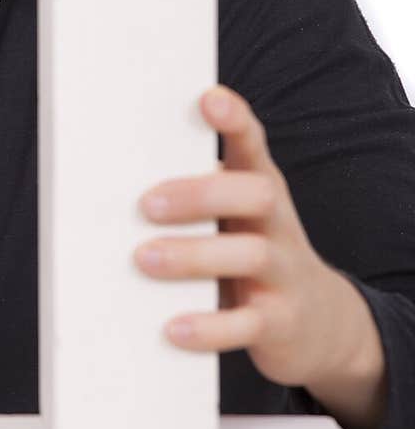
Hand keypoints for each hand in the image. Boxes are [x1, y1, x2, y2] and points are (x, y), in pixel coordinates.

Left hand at [132, 84, 376, 394]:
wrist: (319, 323)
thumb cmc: (254, 253)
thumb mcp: (236, 218)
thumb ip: (193, 194)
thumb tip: (109, 182)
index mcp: (261, 190)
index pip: (254, 146)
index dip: (236, 121)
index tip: (209, 99)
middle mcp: (277, 224)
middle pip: (255, 194)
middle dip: (200, 194)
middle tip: (147, 204)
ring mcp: (284, 273)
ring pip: (250, 255)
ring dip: (193, 255)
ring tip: (145, 259)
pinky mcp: (280, 323)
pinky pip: (248, 324)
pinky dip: (210, 327)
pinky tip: (174, 328)